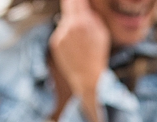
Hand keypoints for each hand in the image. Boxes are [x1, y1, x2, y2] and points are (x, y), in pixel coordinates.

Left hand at [50, 0, 109, 121]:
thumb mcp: (102, 33)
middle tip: (77, 3)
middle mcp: (68, 26)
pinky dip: (67, 35)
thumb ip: (92, 17)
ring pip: (65, 20)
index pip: (77, 0)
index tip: (79, 0)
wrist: (88, 78)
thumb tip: (86, 8)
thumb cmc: (98, 56)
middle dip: (73, 3)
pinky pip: (61, 32)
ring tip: (81, 38)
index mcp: (82, 22)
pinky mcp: (54, 42)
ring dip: (72, 23)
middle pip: (67, 4)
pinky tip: (75, 47)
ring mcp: (59, 34)